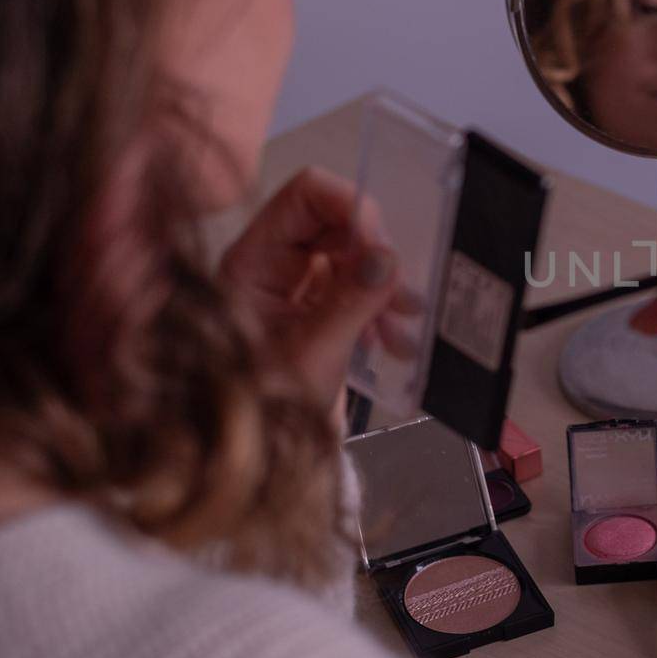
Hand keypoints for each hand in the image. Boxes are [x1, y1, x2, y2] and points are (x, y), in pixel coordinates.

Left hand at [217, 167, 415, 412]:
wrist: (265, 461)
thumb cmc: (268, 412)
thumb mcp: (313, 354)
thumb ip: (351, 302)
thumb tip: (386, 257)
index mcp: (254, 261)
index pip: (305, 196)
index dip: (350, 208)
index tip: (382, 248)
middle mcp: (274, 265)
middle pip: (337, 223)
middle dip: (375, 253)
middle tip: (400, 293)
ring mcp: (298, 288)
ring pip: (355, 255)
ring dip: (386, 286)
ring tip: (402, 328)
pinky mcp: (322, 311)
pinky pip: (362, 288)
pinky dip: (385, 309)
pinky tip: (397, 343)